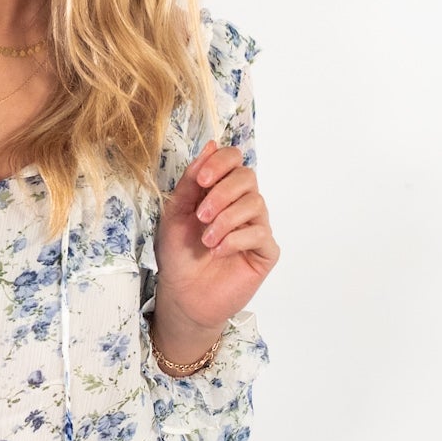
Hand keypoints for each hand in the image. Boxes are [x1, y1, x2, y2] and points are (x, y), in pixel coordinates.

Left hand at [152, 140, 279, 338]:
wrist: (183, 295)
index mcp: (221, 191)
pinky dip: (235, 239)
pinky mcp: (265, 252)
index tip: (201, 178)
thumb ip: (190, 181)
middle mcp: (243, 205)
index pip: (234, 160)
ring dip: (226, 220)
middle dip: (222, 192)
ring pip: (256, 204)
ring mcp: (256, 227)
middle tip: (201, 216)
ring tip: (206, 240)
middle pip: (248, 178)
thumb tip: (209, 145)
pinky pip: (260, 233)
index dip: (221, 162)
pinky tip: (217, 251)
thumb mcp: (176, 213)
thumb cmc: (179, 254)